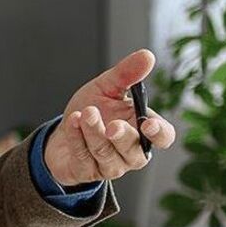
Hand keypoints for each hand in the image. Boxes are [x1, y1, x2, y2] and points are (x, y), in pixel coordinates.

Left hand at [44, 48, 175, 186]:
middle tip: (111, 125)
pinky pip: (83, 156)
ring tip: (85, 113)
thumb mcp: (107, 88)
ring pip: (106, 153)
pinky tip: (73, 121)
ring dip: (94, 132)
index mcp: (142, 130)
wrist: (62, 131)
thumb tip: (147, 55)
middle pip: (135, 151)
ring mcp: (110, 165)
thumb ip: (126, 74)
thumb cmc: (92, 111)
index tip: (149, 124)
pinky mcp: (88, 171)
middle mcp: (131, 152)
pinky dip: (77, 137)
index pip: (163, 137)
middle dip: (122, 136)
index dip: (159, 133)